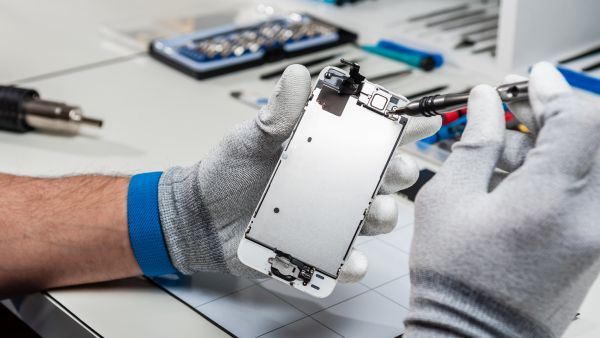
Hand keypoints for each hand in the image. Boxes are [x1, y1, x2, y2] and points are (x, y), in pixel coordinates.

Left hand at [157, 65, 440, 280]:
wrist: (201, 216)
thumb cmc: (228, 171)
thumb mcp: (251, 137)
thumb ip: (277, 113)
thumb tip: (297, 74)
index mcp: (325, 151)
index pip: (371, 135)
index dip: (402, 127)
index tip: (425, 120)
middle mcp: (335, 184)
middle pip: (385, 177)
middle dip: (401, 172)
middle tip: (397, 170)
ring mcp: (329, 218)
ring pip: (375, 219)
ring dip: (384, 216)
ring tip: (373, 212)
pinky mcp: (316, 250)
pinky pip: (345, 261)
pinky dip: (353, 264)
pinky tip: (351, 260)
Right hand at [405, 62, 599, 336]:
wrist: (474, 335)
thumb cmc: (455, 279)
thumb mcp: (449, 200)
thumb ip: (475, 143)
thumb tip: (485, 104)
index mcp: (549, 200)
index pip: (575, 119)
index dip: (551, 91)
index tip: (530, 79)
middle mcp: (589, 217)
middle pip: (594, 136)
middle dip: (554, 115)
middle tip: (514, 114)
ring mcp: (598, 234)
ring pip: (591, 163)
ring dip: (551, 146)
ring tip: (499, 159)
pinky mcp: (595, 245)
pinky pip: (588, 190)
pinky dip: (558, 173)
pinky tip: (515, 183)